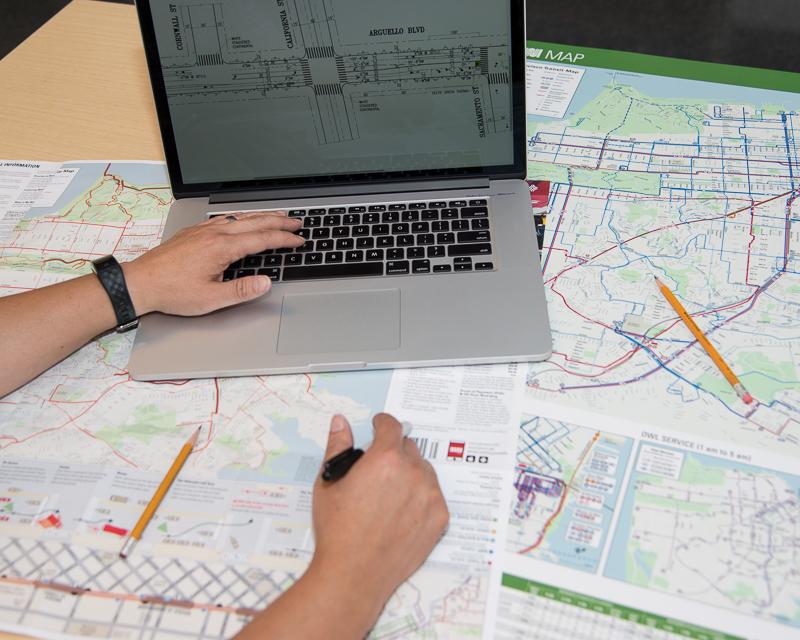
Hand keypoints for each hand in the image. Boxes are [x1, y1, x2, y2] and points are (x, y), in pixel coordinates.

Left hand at [122, 211, 303, 315]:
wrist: (141, 282)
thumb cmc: (172, 292)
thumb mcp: (211, 298)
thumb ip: (242, 291)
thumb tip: (266, 283)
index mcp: (222, 248)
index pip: (262, 239)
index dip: (284, 239)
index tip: (299, 240)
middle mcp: (214, 234)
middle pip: (255, 222)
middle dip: (279, 221)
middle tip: (297, 222)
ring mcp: (203, 230)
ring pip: (240, 217)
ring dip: (262, 216)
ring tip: (277, 216)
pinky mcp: (193, 232)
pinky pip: (224, 219)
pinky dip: (242, 217)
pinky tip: (242, 220)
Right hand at [309, 414, 448, 622]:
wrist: (354, 573)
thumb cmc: (337, 529)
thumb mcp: (329, 483)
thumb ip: (338, 447)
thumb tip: (341, 423)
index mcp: (385, 459)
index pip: (391, 426)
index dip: (382, 424)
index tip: (379, 427)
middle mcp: (413, 472)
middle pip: (408, 448)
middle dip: (394, 453)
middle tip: (378, 472)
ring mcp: (431, 495)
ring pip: (423, 470)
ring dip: (410, 474)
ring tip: (389, 495)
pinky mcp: (440, 517)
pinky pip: (433, 494)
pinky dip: (421, 497)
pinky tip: (401, 512)